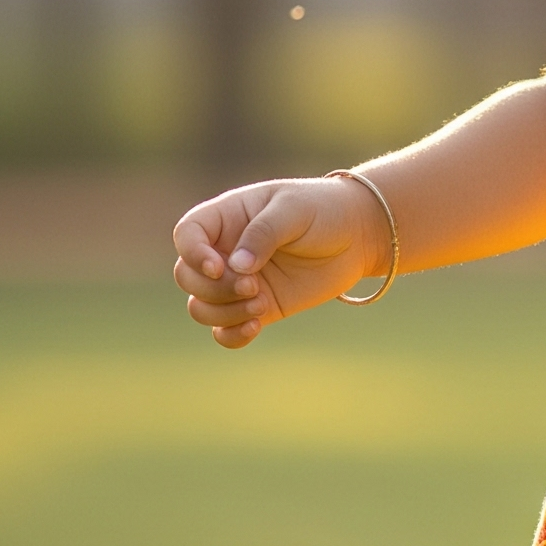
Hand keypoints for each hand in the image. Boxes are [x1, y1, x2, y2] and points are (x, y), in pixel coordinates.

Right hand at [171, 177, 389, 347]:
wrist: (358, 235)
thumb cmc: (323, 210)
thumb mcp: (294, 210)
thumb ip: (264, 234)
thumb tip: (236, 267)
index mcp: (227, 218)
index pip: (187, 234)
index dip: (193, 254)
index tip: (219, 267)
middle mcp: (225, 251)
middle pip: (188, 277)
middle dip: (214, 288)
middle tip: (253, 286)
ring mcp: (238, 281)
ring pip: (201, 307)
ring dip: (224, 312)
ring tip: (261, 304)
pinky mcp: (257, 306)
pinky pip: (225, 330)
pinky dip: (232, 335)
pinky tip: (256, 326)